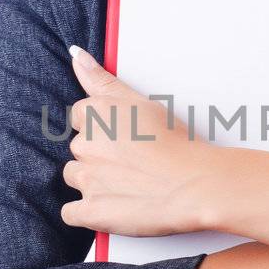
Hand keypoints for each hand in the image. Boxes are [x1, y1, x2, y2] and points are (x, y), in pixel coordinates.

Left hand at [60, 46, 217, 235]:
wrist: (196, 184)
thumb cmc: (176, 142)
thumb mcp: (140, 100)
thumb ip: (100, 79)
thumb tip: (75, 55)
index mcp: (95, 113)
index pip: (80, 116)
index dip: (104, 128)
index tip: (124, 136)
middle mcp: (84, 144)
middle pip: (79, 147)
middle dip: (99, 154)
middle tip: (132, 161)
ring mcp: (86, 179)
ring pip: (74, 177)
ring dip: (92, 181)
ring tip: (126, 183)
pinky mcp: (90, 211)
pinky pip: (71, 213)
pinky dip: (86, 212)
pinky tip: (110, 206)